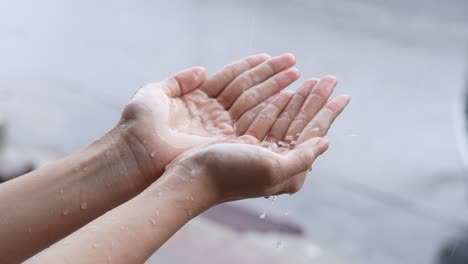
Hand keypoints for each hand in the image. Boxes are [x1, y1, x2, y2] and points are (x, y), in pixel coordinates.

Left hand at [118, 54, 299, 180]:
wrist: (134, 153)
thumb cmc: (138, 123)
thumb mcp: (155, 93)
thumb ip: (180, 80)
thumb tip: (203, 70)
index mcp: (198, 99)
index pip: (230, 78)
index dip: (250, 66)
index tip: (270, 57)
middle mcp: (213, 113)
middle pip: (247, 89)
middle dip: (271, 75)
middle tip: (294, 62)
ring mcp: (220, 127)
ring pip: (253, 103)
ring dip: (275, 88)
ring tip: (296, 74)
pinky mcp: (224, 142)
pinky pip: (251, 122)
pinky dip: (269, 109)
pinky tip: (286, 98)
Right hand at [161, 76, 350, 203]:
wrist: (192, 178)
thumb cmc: (231, 175)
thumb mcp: (273, 169)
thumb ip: (302, 158)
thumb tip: (326, 143)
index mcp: (290, 170)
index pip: (314, 134)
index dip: (329, 113)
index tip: (343, 95)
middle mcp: (279, 162)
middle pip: (302, 124)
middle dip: (315, 101)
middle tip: (329, 79)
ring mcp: (262, 151)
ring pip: (286, 120)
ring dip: (299, 100)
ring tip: (312, 81)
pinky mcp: (246, 144)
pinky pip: (267, 120)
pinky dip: (277, 106)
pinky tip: (286, 93)